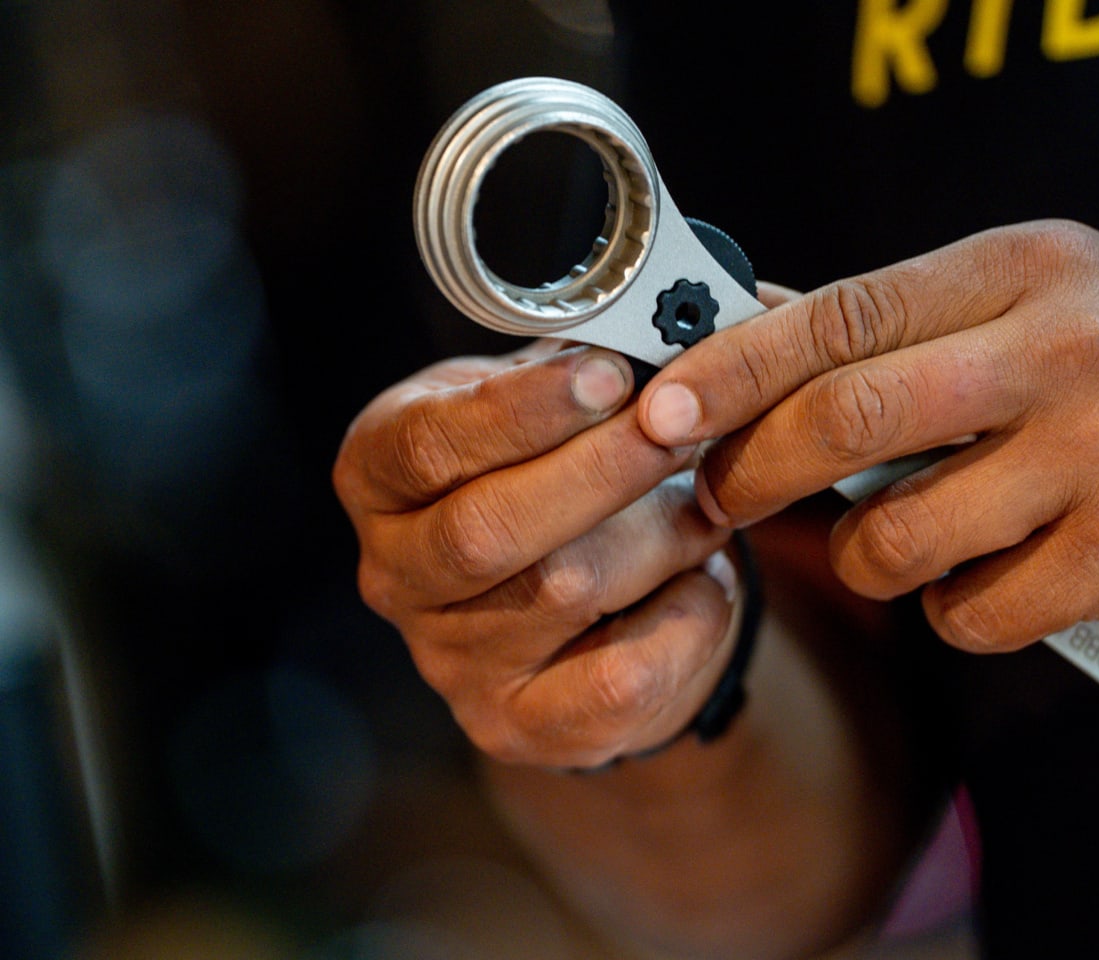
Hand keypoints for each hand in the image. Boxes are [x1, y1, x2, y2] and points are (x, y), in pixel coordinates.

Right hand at [332, 340, 738, 767]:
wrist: (581, 599)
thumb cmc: (555, 472)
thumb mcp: (541, 407)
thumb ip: (570, 375)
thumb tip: (645, 340)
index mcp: (379, 477)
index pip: (426, 446)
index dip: (521, 410)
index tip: (609, 372)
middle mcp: (396, 575)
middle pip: (487, 530)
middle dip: (600, 470)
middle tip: (677, 426)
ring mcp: (449, 661)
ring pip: (562, 593)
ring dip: (659, 534)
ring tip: (706, 496)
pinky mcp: (516, 725)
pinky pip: (616, 682)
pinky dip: (683, 620)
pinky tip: (704, 579)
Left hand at [636, 220, 1098, 651]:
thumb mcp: (1034, 300)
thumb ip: (900, 321)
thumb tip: (751, 327)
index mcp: (1025, 270)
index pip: (841, 313)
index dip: (731, 365)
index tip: (661, 406)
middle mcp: (1065, 350)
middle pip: (846, 419)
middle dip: (751, 473)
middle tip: (717, 496)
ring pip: (897, 537)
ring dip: (868, 556)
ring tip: (906, 537)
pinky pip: (970, 613)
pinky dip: (952, 609)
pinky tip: (997, 577)